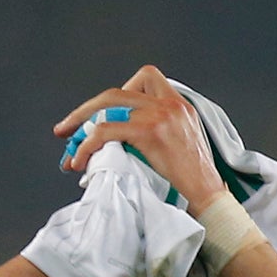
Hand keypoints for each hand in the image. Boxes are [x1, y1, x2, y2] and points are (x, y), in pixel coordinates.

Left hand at [53, 65, 227, 215]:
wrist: (210, 198)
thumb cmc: (194, 183)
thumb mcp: (180, 146)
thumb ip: (156, 132)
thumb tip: (117, 141)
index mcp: (179, 103)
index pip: (143, 79)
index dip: (117, 96)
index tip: (102, 117)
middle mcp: (170, 103)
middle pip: (117, 92)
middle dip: (87, 110)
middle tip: (67, 128)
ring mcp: (161, 115)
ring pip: (108, 106)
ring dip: (82, 125)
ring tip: (68, 146)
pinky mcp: (151, 132)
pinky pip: (107, 130)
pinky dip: (87, 144)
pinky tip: (79, 160)